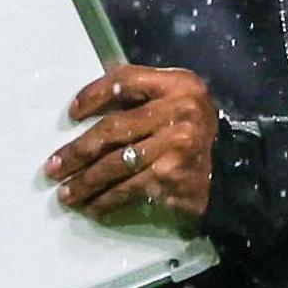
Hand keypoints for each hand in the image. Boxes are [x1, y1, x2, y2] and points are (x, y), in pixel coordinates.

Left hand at [47, 65, 217, 220]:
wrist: (233, 170)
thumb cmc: (192, 131)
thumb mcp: (177, 100)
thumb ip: (142, 97)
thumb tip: (87, 111)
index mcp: (178, 84)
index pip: (126, 80)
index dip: (94, 94)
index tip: (71, 114)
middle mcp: (179, 112)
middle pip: (114, 128)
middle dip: (78, 150)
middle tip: (54, 167)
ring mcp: (176, 147)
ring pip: (116, 164)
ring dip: (85, 182)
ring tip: (65, 193)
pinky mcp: (172, 177)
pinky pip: (129, 189)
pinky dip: (107, 201)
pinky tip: (92, 207)